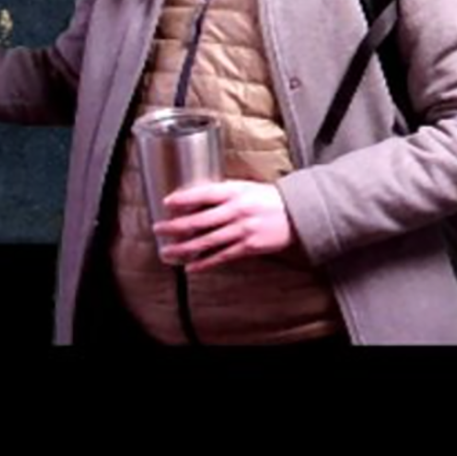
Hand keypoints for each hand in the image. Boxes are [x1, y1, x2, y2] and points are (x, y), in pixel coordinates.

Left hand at [154, 180, 294, 273]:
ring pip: (206, 241)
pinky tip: (191, 267)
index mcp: (237, 192)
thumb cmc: (270, 199)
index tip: (166, 203)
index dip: (183, 199)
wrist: (298, 213)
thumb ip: (225, 193)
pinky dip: (204, 263)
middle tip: (158, 229)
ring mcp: (243, 230)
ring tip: (167, 252)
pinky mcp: (249, 246)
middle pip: (199, 220)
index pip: (204, 194)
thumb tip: (197, 200)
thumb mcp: (248, 188)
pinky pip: (221, 256)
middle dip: (175, 226)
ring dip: (183, 248)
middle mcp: (238, 210)